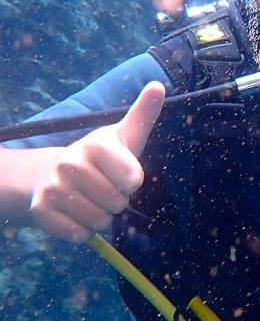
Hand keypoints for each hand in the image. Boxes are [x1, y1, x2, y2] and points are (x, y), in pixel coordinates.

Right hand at [30, 81, 164, 242]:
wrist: (50, 174)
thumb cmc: (100, 159)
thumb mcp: (123, 137)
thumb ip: (143, 115)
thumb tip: (157, 86)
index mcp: (95, 145)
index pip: (134, 180)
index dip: (132, 183)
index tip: (121, 173)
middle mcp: (70, 162)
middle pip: (117, 203)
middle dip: (116, 202)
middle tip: (102, 188)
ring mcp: (52, 186)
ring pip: (99, 222)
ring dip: (100, 217)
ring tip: (89, 200)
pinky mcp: (40, 210)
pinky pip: (79, 235)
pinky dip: (82, 231)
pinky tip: (74, 214)